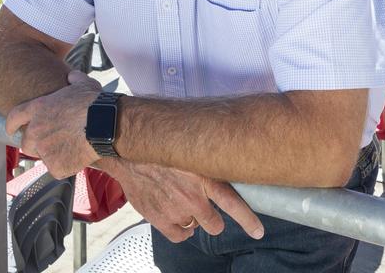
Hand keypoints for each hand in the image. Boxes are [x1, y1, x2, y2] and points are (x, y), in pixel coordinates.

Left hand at [6, 71, 101, 177]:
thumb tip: (72, 76)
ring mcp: (44, 149)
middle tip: (50, 144)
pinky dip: (65, 167)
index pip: (14, 117)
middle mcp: (36, 129)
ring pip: (42, 157)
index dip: (11, 124)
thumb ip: (73, 79)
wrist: (106, 125)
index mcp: (38, 108)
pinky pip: (57, 169)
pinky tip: (77, 158)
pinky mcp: (55, 166)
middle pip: (26, 143)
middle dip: (34, 144)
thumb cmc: (95, 103)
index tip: (11, 129)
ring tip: (68, 149)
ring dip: (51, 155)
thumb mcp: (82, 83)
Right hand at [105, 159, 263, 242]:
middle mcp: (192, 196)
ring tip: (178, 200)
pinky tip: (174, 216)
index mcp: (203, 176)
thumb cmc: (157, 148)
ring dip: (191, 217)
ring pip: (195, 226)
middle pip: (215, 224)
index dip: (248, 220)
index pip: (233, 203)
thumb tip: (225, 160)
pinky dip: (179, 229)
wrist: (126, 152)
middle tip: (202, 205)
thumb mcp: (187, 148)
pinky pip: (179, 235)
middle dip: (211, 218)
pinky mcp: (160, 218)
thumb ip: (205, 160)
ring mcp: (176, 210)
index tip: (258, 231)